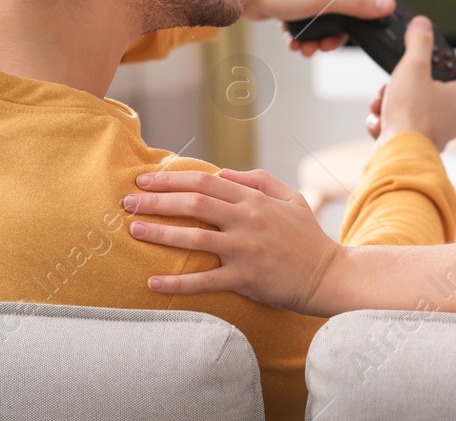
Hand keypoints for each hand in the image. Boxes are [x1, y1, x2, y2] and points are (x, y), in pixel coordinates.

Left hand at [127, 168, 342, 314]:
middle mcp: (246, 220)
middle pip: (194, 203)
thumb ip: (258, 180)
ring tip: (133, 231)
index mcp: (253, 200)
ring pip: (194, 238)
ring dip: (160, 233)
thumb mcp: (290, 197)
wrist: (328, 274)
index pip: (205, 182)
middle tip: (127, 202)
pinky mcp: (245, 278)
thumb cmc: (307, 236)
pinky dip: (177, 282)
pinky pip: (205, 281)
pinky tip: (152, 282)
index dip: (172, 179)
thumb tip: (224, 173)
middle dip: (156, 201)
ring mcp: (245, 249)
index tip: (145, 180)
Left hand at [233, 0, 394, 54]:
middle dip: (338, 33)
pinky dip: (302, 36)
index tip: (381, 21)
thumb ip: (357, 4)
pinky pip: (305, 23)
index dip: (378, 1)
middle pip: (346, 9)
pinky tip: (293, 43)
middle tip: (327, 47)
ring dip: (317, 38)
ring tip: (306, 49)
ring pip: (324, 20)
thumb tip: (388, 5)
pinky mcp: (292, 2)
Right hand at [367, 16, 455, 150]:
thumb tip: (423, 23)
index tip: (442, 63)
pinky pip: (399, 131)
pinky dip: (386, 125)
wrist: (398, 155)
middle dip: (408, 87)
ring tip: (381, 104)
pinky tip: (378, 124)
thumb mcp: (414, 66)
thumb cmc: (412, 114)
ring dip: (392, 105)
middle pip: (432, 95)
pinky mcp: (413, 149)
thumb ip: (418, 42)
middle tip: (395, 83)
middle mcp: (450, 120)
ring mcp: (432, 137)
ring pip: (412, 113)